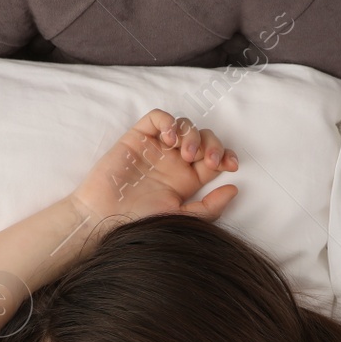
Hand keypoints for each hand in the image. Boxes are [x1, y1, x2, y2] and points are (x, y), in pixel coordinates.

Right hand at [67, 108, 240, 229]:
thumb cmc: (140, 223)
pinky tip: (169, 141)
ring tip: (184, 154)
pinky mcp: (138, 138)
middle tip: (208, 160)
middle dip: (212, 144)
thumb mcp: (183, 220)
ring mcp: (156, 148)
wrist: (106, 219)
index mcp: (187, 180)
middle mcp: (173, 162)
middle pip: (204, 138)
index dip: (226, 156)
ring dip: (192, 135)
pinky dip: (169, 123)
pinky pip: (158, 118)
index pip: (215, 158)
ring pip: (185, 125)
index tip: (230, 165)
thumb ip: (210, 207)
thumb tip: (234, 188)